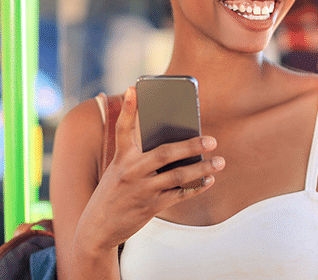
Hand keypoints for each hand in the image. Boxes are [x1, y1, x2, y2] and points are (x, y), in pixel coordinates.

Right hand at [73, 87, 224, 252]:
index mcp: (120, 158)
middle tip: (212, 140)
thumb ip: (141, 156)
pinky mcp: (150, 206)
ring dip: (202, 169)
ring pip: (178, 175)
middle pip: (164, 153)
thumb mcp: (120, 171)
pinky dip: (196, 187)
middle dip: (191, 145)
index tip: (134, 89)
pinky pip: (179, 194)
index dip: (128, 109)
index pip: (123, 129)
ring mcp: (141, 189)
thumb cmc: (115, 192)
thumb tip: (178, 143)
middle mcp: (130, 171)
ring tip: (219, 162)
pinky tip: (209, 181)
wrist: (97, 228)